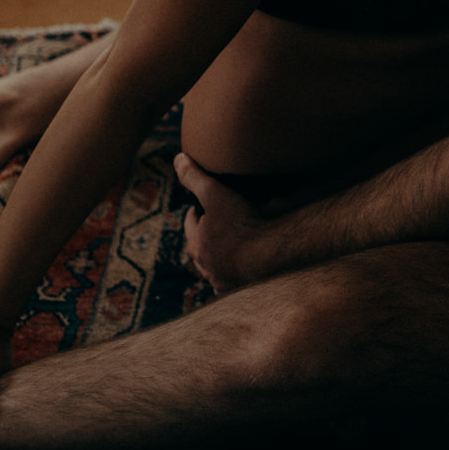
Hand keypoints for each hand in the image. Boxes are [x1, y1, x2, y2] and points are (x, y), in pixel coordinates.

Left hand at [176, 153, 273, 293]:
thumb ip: (195, 177)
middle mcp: (204, 265)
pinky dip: (231, 275)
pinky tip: (239, 270)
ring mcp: (220, 280)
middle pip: (200, 245)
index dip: (198, 209)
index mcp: (195, 243)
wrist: (271, 254)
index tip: (207, 202)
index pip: (191, 221)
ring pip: (213, 266)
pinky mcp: (237, 290)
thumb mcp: (216, 193)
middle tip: (220, 221)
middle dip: (206, 233)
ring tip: (231, 244)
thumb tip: (177, 159)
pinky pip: (228, 284)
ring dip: (218, 256)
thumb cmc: (242, 223)